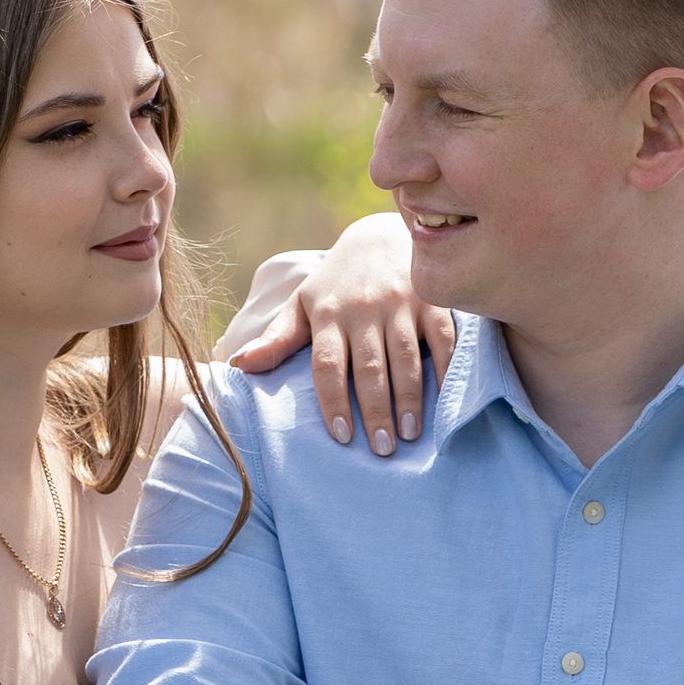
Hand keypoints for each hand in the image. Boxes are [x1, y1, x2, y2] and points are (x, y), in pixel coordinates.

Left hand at [225, 210, 455, 454]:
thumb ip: (276, 339)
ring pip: (406, 357)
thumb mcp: (303, 304)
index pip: (328, 364)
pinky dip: (447, 371)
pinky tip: (445, 402)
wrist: (381, 234)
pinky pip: (443, 339)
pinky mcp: (432, 301)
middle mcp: (364, 309)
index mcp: (329, 314)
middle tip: (382, 450)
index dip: (334, 400)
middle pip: (369, 368)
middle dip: (375, 411)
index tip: (341, 436)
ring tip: (410, 435)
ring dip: (409, 398)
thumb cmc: (337, 282)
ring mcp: (401, 304)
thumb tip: (236, 365)